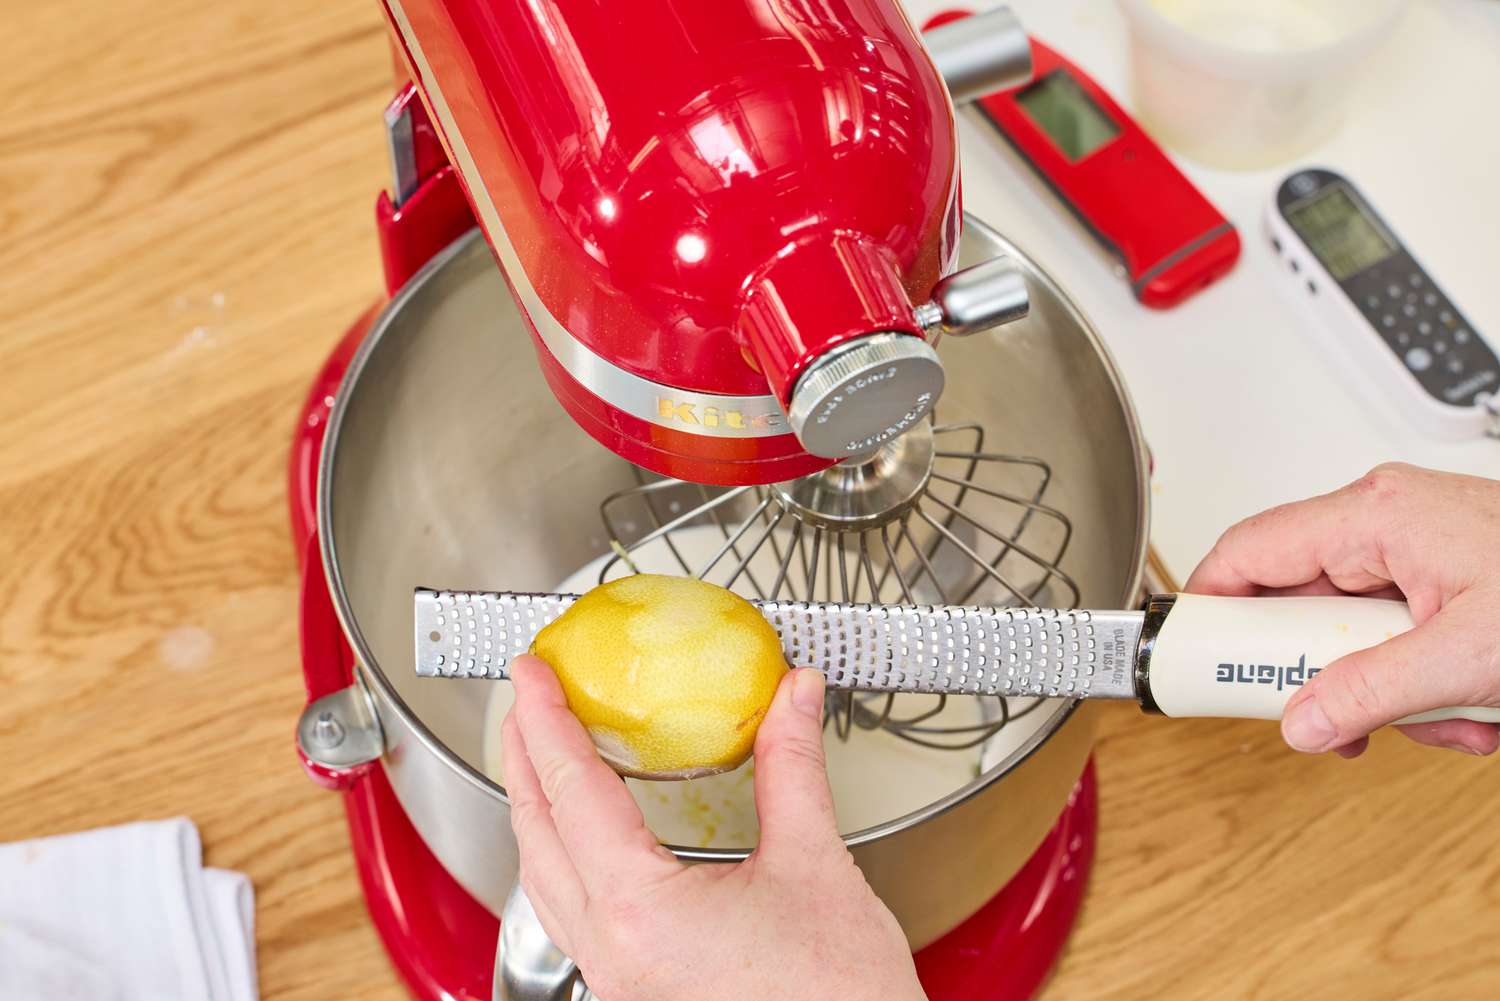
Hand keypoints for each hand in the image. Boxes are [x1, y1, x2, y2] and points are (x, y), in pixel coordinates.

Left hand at [501, 655, 925, 1000]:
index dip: (546, 718)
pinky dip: (568, 861)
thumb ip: (792, 770)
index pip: (571, 790)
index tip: (533, 672)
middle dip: (524, 758)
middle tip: (528, 699)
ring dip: (539, 812)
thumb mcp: (816, 867)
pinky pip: (575, 918)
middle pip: (536, 836)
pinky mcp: (636, 997)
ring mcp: (618, 983)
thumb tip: (792, 698)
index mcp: (643, 912)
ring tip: (547, 759)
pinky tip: (592, 841)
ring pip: (545, 884)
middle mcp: (614, 953)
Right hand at [1187, 463, 1499, 757]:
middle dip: (1325, 673)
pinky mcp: (1442, 571)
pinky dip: (1420, 678)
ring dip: (1388, 689)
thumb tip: (1302, 720)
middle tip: (1328, 716)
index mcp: (1375, 515)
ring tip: (1441, 716)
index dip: (1210, 606)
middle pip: (1299, 603)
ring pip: (1352, 629)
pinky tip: (1462, 704)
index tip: (1192, 655)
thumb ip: (1374, 694)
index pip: (1249, 551)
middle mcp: (1387, 519)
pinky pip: (1394, 632)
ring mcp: (1416, 545)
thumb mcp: (1467, 656)